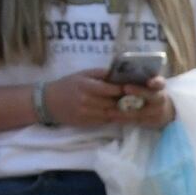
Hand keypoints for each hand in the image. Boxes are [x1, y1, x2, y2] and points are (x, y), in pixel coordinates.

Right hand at [39, 70, 172, 130]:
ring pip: (113, 115)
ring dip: (127, 113)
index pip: (112, 89)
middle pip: (115, 103)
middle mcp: (88, 101)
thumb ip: (100, 74)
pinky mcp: (87, 123)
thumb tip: (119, 72)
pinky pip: (106, 121)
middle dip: (131, 102)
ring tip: (142, 109)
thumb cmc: (67, 85)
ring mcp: (87, 114)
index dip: (127, 89)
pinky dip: (118, 119)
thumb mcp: (82, 74)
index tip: (140, 87)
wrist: (47, 102)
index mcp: (87, 86)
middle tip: (148, 100)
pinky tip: (128, 116)